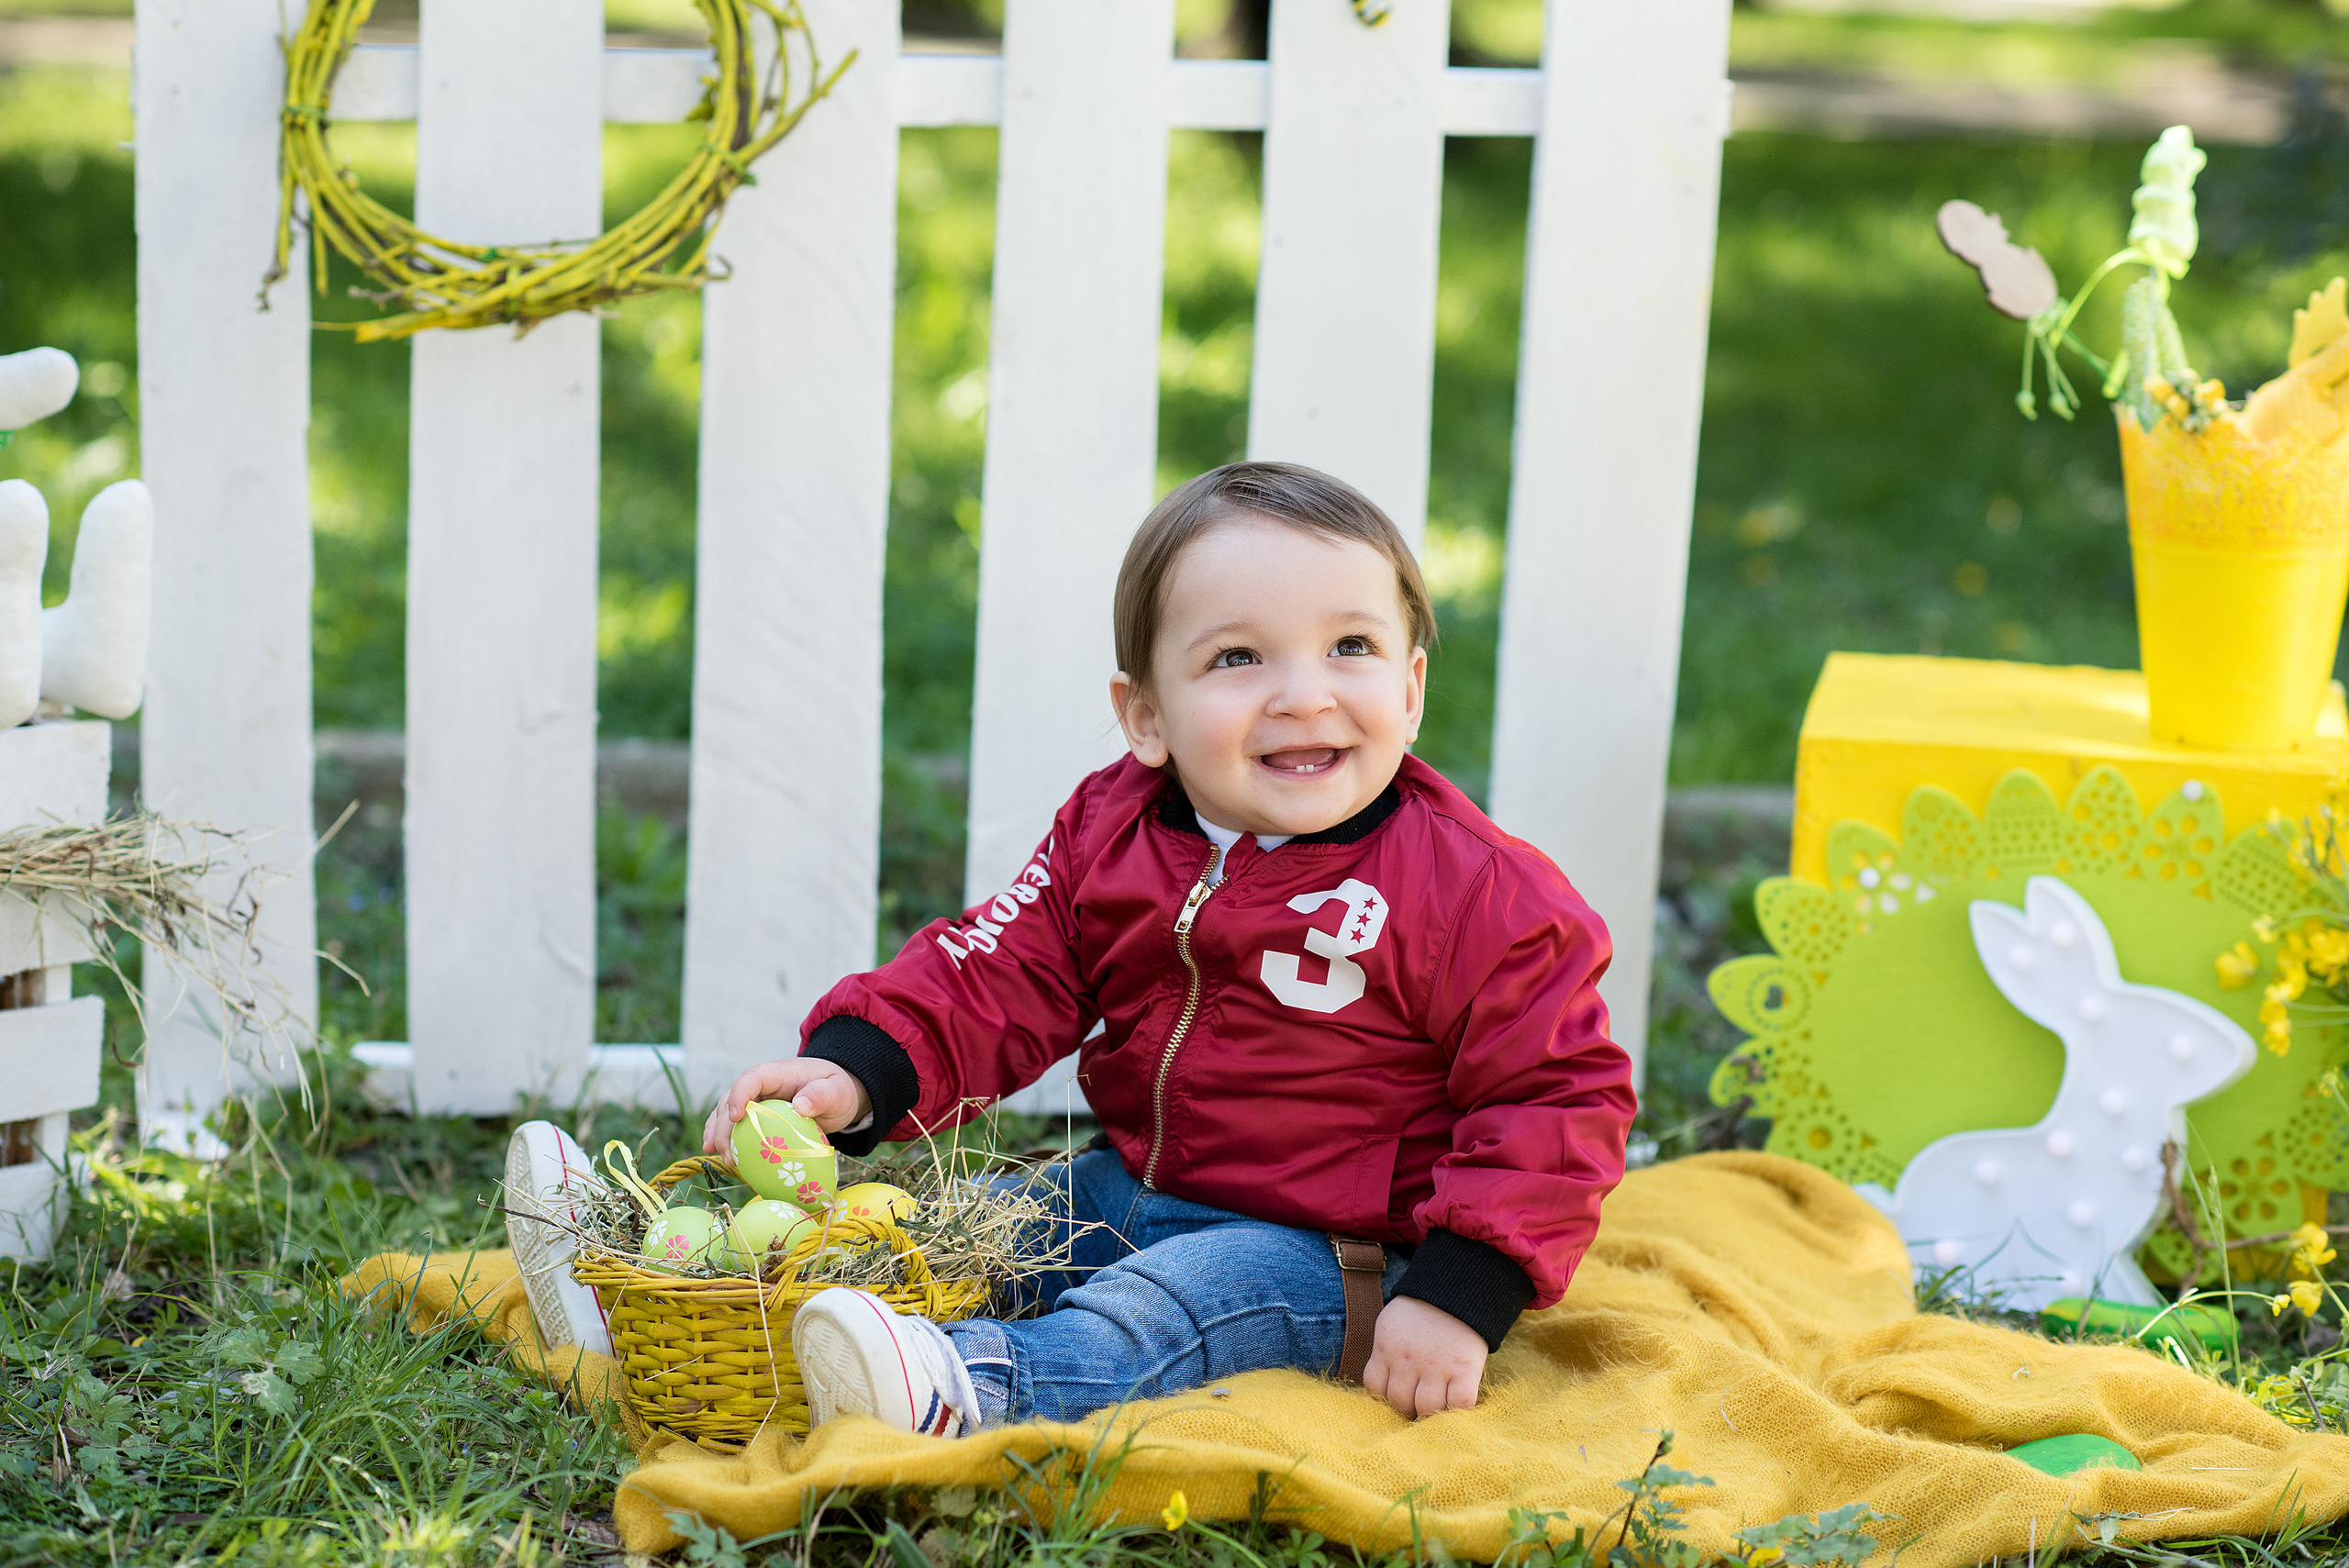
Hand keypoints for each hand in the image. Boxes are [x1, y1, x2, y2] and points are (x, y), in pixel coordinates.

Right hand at [701, 1060, 872, 1152]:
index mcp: (778, 1074)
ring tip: (718, 1155)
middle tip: (726, 1152)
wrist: (836, 1096)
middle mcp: (761, 1086)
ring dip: (718, 1133)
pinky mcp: (756, 1117)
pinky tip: (719, 1156)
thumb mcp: (836, 1091)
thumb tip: (801, 1105)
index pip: (752, 1078)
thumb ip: (822, 1095)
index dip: (740, 1095)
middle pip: (732, 1099)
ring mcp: (755, 1101)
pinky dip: (725, 1139)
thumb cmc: (836, 1090)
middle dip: (724, 1125)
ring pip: (726, 1112)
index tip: (737, 1117)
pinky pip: (735, 1126)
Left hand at [1360, 1295, 1485, 1418]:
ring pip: (1427, 1408)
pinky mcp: (1464, 1369)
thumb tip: (1383, 1385)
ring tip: (1436, 1407)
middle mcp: (1408, 1361)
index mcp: (1386, 1349)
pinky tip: (1457, 1403)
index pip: (1375, 1388)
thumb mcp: (1392, 1326)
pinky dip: (1458, 1410)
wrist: (1456, 1288)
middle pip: (1400, 1403)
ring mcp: (1436, 1366)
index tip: (1397, 1397)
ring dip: (1431, 1413)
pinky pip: (1459, 1403)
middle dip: (1408, 1409)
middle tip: (1418, 1405)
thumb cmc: (1421, 1311)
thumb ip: (1385, 1352)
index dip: (1385, 1398)